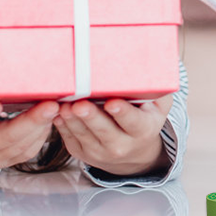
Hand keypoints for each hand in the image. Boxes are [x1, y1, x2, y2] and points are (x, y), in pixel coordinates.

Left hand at [53, 94, 173, 178]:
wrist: (134, 151)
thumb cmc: (144, 117)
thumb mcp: (158, 105)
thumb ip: (156, 89)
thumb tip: (154, 62)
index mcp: (143, 130)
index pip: (133, 122)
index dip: (122, 113)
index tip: (112, 103)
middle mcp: (122, 145)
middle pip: (105, 131)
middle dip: (91, 117)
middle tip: (80, 104)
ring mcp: (100, 152)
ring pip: (84, 136)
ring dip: (72, 121)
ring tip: (64, 105)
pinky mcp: (83, 153)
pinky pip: (70, 139)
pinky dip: (62, 126)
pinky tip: (56, 112)